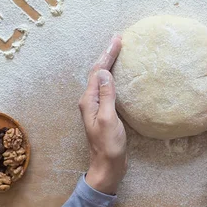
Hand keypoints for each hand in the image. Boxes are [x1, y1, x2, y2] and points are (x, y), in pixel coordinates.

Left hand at [78, 35, 126, 194]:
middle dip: (107, 54)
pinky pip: (106, 87)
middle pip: (97, 72)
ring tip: (117, 51)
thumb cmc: (109, 145)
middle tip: (118, 39)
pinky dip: (112, 75)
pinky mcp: (103, 111)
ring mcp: (96, 106)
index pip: (97, 71)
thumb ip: (106, 95)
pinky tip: (118, 74)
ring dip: (108, 63)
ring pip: (101, 78)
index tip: (118, 39)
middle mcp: (89, 100)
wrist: (107, 166)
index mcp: (88, 100)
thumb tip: (104, 72)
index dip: (108, 54)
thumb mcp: (108, 118)